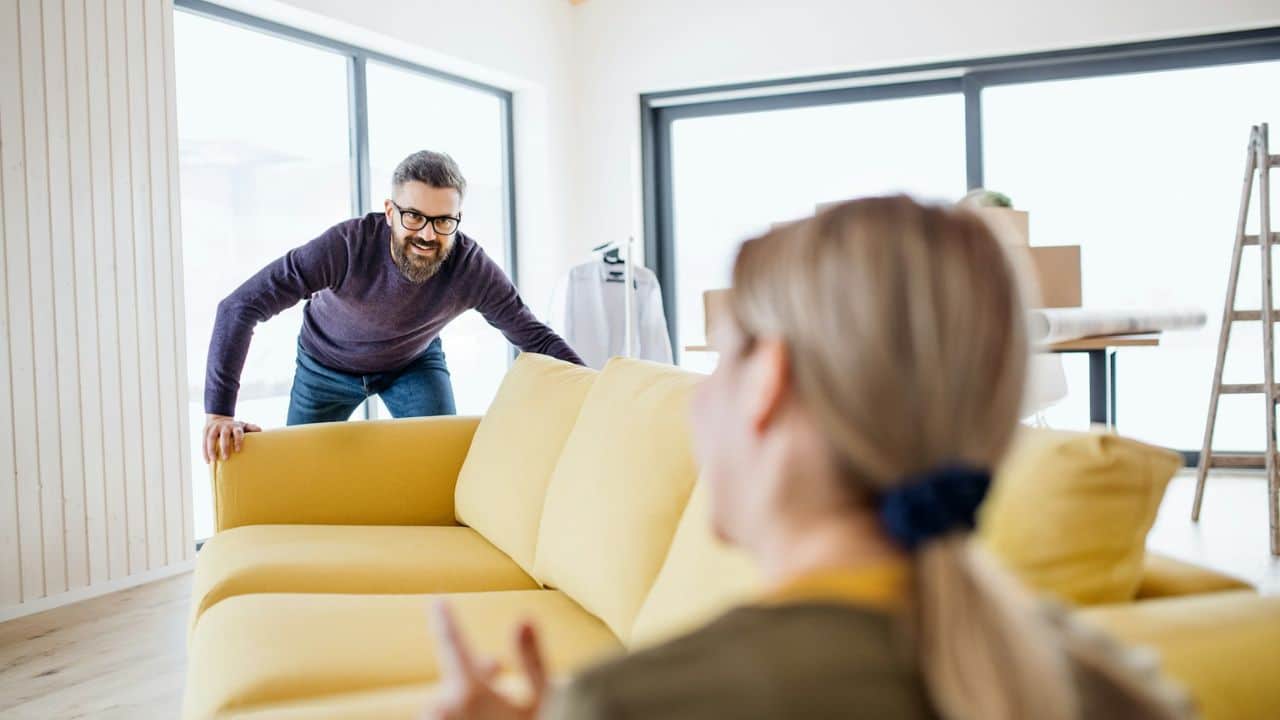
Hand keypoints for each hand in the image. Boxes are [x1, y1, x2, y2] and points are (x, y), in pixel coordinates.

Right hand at [203, 414, 261, 463]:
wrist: (218, 418)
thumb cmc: (234, 427)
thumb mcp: (243, 426)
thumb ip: (251, 428)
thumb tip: (260, 430)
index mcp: (234, 426)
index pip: (237, 432)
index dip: (238, 440)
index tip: (238, 450)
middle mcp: (224, 426)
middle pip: (224, 435)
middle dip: (224, 446)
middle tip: (226, 458)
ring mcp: (213, 428)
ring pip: (211, 438)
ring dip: (211, 449)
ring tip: (213, 460)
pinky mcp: (205, 431)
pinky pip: (203, 442)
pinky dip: (204, 451)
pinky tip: (207, 460)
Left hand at [424, 600, 547, 719]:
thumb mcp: (541, 698)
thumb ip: (532, 659)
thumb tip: (524, 618)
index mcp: (471, 692)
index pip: (452, 644)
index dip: (445, 621)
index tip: (438, 601)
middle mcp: (447, 709)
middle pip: (454, 679)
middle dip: (474, 671)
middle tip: (498, 665)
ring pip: (447, 702)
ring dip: (465, 697)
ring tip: (489, 705)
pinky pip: (442, 719)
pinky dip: (458, 714)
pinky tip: (476, 718)